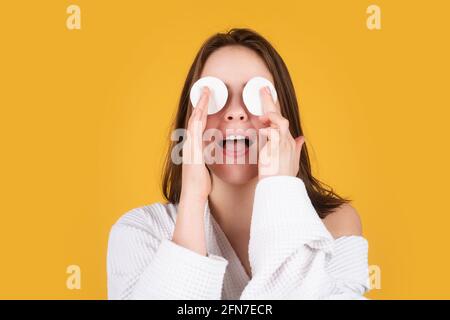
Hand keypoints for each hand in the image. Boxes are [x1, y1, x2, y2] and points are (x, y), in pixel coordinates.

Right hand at [180, 87, 211, 203]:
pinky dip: (198, 117)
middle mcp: (189, 143)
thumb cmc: (200, 183)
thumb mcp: (205, 165)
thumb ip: (208, 155)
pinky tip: (201, 109)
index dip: (202, 110)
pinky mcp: (191, 148)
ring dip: (199, 105)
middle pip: (194, 118)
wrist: (193, 194)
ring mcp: (189, 145)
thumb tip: (214, 149)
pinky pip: (195, 129)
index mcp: (193, 146)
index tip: (206, 99)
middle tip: (205, 89)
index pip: (198, 124)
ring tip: (205, 92)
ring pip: (194, 120)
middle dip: (199, 103)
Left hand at [258, 86, 304, 180]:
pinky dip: (268, 129)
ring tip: (262, 111)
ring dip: (271, 113)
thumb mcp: (292, 161)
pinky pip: (274, 133)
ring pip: (281, 121)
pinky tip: (263, 129)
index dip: (275, 110)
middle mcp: (287, 140)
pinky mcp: (277, 148)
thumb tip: (301, 138)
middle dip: (271, 102)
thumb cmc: (283, 177)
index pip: (281, 121)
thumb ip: (296, 148)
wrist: (280, 188)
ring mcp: (284, 144)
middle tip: (263, 89)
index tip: (267, 99)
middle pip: (280, 116)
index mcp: (288, 141)